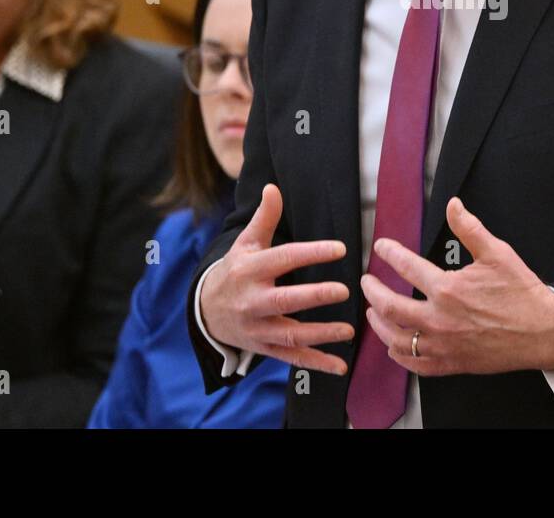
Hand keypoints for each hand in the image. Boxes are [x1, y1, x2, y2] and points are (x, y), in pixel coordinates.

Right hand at [199, 183, 354, 374]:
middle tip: (343, 290)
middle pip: (284, 300)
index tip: (340, 248)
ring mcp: (257, 327)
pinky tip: (339, 366)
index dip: (312, 253)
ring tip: (349, 330)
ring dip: (320, 334)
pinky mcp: (263, 347)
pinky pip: (290, 358)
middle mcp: (252, 300)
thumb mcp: (245, 244)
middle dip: (313, 296)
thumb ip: (264, 218)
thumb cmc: (235, 271)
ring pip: (289, 334)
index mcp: (250, 270)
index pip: (284, 259)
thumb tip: (272, 187)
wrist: (204, 311)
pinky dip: (315, 363)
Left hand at [361, 197, 553, 375]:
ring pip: (396, 339)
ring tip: (373, 312)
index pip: (407, 267)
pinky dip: (399, 355)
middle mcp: (439, 319)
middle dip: (373, 292)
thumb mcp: (497, 253)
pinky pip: (415, 364)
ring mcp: (443, 345)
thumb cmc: (521, 293)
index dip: (390, 254)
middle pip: (390, 307)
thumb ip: (470, 229)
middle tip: (367, 282)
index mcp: (448, 289)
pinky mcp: (451, 364)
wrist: (543, 331)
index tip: (382, 247)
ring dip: (379, 324)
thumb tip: (453, 205)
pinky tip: (394, 346)